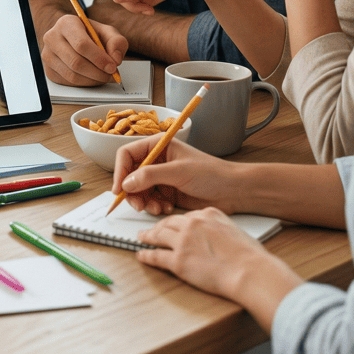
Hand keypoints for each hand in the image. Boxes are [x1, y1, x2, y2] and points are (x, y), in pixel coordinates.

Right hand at [41, 10, 126, 85]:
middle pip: (76, 62)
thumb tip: (115, 59)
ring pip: (72, 75)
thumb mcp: (107, 32)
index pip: (81, 44)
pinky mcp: (48, 70)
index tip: (112, 66)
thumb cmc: (90, 34)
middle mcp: (52, 38)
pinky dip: (85, 83)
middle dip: (97, 72)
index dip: (99, 58)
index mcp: (66, 23)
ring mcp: (47, 55)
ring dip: (93, 80)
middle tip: (111, 74)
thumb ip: (116, 41)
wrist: (72, 38)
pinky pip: (68, 82)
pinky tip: (93, 77)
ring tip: (104, 76)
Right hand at [111, 135, 239, 215]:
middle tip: (138, 204)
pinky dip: (154, 206)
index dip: (120, 171)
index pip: (127, 154)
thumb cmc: (212, 174)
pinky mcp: (167, 192)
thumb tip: (127, 182)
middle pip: (130, 175)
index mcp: (158, 146)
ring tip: (157, 208)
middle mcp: (156, 161)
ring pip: (138, 190)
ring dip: (144, 201)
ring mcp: (161, 177)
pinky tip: (167, 208)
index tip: (119, 188)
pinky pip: (150, 200)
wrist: (234, 191)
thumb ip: (150, 175)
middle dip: (132, 191)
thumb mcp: (179, 171)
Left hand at [134, 206, 273, 299]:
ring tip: (142, 237)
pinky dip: (146, 255)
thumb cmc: (250, 256)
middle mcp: (192, 225)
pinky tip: (141, 254)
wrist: (251, 272)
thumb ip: (220, 228)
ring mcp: (183, 242)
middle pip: (169, 223)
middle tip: (151, 229)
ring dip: (148, 236)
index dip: (177, 222)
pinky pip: (156, 256)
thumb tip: (216, 235)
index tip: (172, 225)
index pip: (186, 216)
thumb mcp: (235, 230)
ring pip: (158, 235)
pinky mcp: (178, 261)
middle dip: (158, 226)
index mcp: (208, 214)